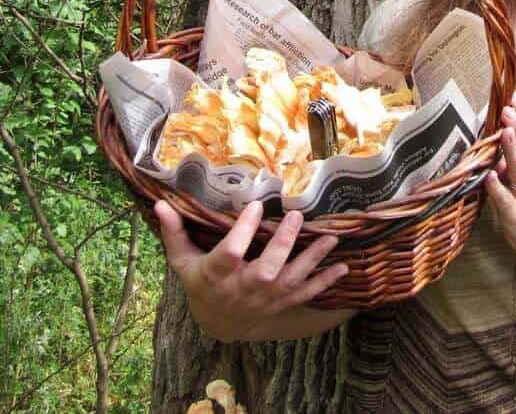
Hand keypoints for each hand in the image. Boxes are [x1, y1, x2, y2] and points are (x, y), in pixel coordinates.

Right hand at [155, 199, 347, 341]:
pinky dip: (325, 283)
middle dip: (283, 244)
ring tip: (330, 237)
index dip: (242, 231)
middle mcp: (242, 289)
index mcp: (216, 275)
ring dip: (312, 260)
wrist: (218, 324)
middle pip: (265, 269)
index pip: (230, 253)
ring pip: (291, 281)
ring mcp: (264, 299)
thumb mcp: (183, 261)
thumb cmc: (200, 283)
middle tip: (297, 216)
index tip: (256, 205)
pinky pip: (305, 295)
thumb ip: (175, 232)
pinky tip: (343, 267)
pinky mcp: (281, 304)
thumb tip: (161, 203)